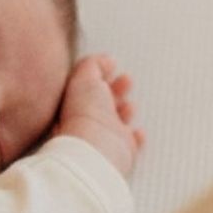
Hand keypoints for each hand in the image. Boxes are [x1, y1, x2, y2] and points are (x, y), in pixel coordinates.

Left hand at [55, 54, 143, 177]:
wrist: (94, 150)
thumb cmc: (85, 115)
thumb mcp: (83, 78)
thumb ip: (92, 64)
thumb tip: (106, 60)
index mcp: (74, 105)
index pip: (87, 88)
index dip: (99, 76)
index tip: (112, 67)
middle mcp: (87, 123)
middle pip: (103, 103)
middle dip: (116, 89)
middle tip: (126, 80)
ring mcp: (104, 138)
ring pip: (117, 122)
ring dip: (126, 110)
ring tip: (130, 104)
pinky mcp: (121, 152)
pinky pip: (131, 144)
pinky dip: (137, 137)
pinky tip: (139, 132)